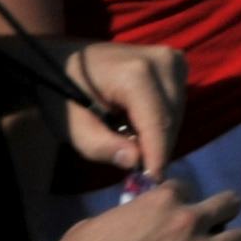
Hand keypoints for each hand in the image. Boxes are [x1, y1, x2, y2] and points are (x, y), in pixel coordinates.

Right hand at [22, 176, 240, 240]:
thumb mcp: (101, 221)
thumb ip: (131, 216)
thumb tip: (135, 222)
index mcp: (162, 200)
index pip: (187, 188)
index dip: (180, 202)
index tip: (172, 216)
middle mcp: (187, 221)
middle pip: (230, 204)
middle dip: (223, 213)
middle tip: (212, 228)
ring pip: (240, 240)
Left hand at [62, 42, 186, 180]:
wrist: (62, 58)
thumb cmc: (61, 93)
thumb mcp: (70, 126)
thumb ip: (100, 146)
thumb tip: (136, 162)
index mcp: (136, 73)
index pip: (157, 122)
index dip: (157, 155)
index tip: (154, 182)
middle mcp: (163, 61)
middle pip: (171, 119)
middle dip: (156, 146)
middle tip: (131, 165)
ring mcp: (173, 58)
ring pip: (178, 112)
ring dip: (159, 133)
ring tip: (128, 138)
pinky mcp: (176, 61)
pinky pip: (178, 102)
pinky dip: (162, 119)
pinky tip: (137, 121)